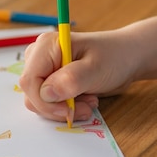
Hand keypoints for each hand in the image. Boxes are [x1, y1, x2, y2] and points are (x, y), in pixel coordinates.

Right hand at [19, 30, 139, 122]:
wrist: (127, 58)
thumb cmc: (114, 58)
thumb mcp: (96, 69)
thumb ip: (70, 80)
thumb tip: (46, 93)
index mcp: (46, 46)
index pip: (29, 81)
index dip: (45, 101)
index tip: (69, 110)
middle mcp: (39, 55)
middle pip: (32, 92)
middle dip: (56, 107)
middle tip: (85, 108)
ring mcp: (44, 68)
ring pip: (39, 100)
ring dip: (63, 108)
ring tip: (88, 102)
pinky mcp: (50, 80)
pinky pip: (48, 102)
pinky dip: (65, 107)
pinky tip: (84, 100)